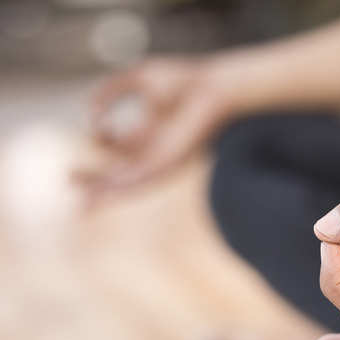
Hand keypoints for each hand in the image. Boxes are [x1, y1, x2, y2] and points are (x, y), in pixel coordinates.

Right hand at [76, 56, 231, 198]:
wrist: (212, 89)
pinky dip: (117, 191)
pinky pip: (137, 183)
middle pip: (118, 170)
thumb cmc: (183, 81)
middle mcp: (155, 151)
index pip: (118, 145)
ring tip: (80, 202)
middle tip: (69, 178)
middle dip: (95, 178)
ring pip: (125, 183)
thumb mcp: (138, 78)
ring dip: (102, 193)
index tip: (94, 124)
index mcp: (149, 131)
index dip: (100, 139)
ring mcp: (161, 161)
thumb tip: (91, 113)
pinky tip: (98, 198)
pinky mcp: (167, 168)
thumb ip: (109, 90)